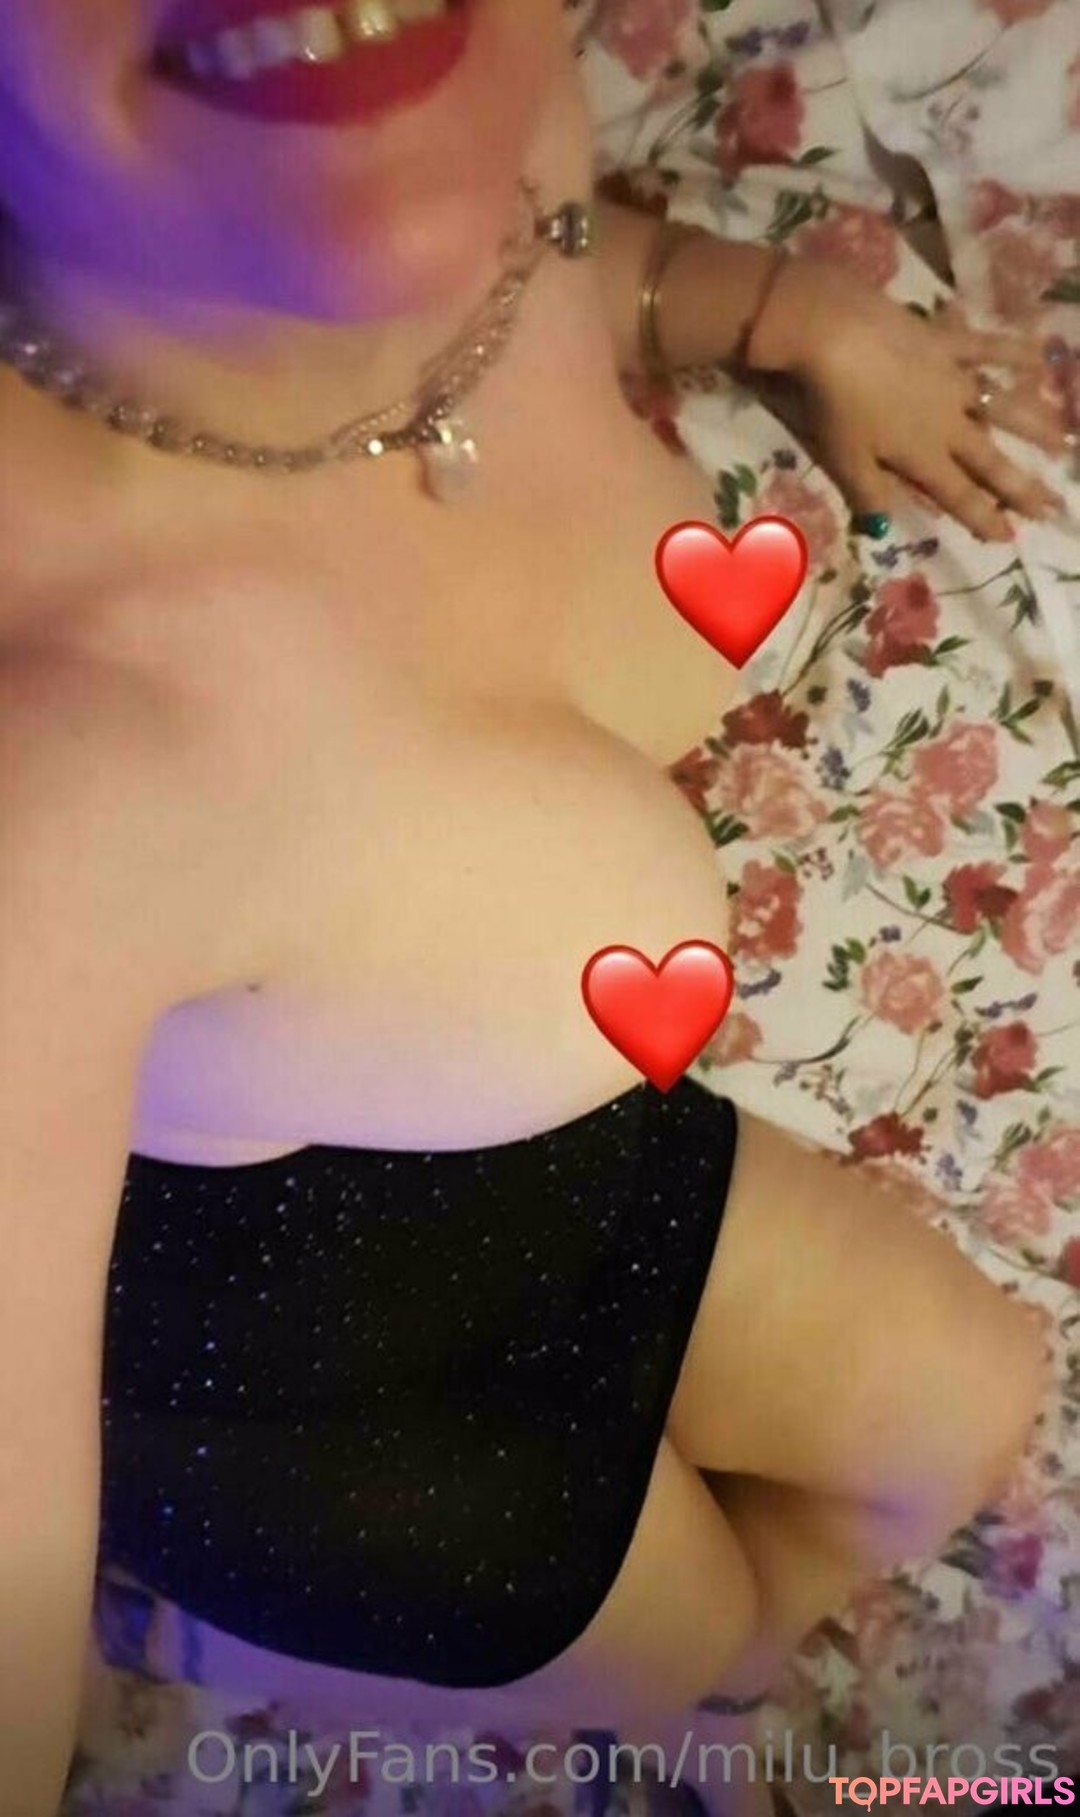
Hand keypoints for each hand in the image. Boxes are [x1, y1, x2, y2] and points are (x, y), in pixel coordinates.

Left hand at [752, 260, 1068, 542]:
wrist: (831, 332)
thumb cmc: (832, 404)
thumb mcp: (843, 460)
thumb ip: (869, 495)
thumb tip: (885, 529)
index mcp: (922, 456)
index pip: (958, 496)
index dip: (983, 518)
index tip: (1009, 538)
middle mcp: (949, 422)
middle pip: (990, 460)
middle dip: (1021, 486)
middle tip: (1053, 506)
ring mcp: (953, 379)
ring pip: (1003, 408)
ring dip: (1036, 427)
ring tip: (1066, 443)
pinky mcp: (948, 341)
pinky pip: (989, 347)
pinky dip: (1016, 351)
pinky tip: (1042, 354)